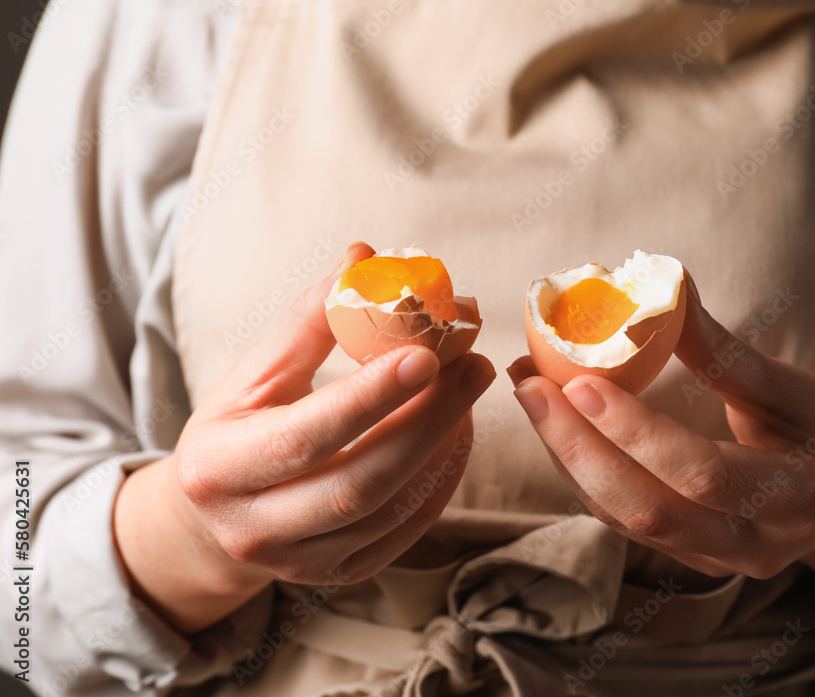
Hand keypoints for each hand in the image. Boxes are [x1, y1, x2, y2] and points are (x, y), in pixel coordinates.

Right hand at [114, 243, 495, 632]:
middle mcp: (253, 527)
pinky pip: (403, 533)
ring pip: (390, 512)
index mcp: (219, 468)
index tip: (427, 353)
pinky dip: (441, 484)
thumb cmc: (237, 428)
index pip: (306, 435)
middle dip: (427, 422)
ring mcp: (299, 562)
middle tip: (473, 367)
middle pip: (358, 483)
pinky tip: (459, 436)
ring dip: (443, 449)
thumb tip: (365, 258)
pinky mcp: (337, 576)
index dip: (370, 397)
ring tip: (470, 393)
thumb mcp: (255, 373)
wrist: (213, 516)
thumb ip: (309, 319)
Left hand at [509, 271, 814, 610]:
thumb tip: (665, 286)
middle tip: (530, 386)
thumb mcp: (795, 390)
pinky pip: (623, 521)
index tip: (579, 380)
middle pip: (647, 510)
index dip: (637, 431)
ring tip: (530, 394)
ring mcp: (716, 562)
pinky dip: (582, 472)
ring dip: (567, 457)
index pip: (702, 473)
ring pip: (624, 519)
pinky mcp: (687, 558)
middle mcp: (753, 547)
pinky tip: (555, 426)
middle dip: (577, 448)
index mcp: (797, 500)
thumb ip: (726, 354)